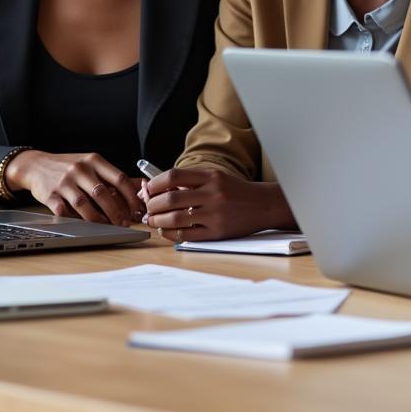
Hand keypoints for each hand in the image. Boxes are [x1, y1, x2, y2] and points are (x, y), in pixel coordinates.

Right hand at [5, 150, 143, 225]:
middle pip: (102, 192)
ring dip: (97, 218)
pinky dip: (74, 220)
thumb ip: (110, 175)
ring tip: (107, 226)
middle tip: (124, 223)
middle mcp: (80, 169)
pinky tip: (83, 226)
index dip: (131, 196)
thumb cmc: (69, 167)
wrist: (35, 165)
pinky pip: (63, 211)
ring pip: (83, 203)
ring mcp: (64, 182)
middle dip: (116, 211)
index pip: (119, 178)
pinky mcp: (49, 194)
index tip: (137, 209)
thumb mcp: (91, 163)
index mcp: (94, 160)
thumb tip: (138, 188)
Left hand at [142, 167, 293, 241]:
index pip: (174, 176)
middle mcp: (213, 194)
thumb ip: (189, 180)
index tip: (147, 189)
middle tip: (147, 208)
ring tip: (152, 220)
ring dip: (157, 221)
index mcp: (211, 176)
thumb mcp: (215, 177)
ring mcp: (215, 214)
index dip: (155, 183)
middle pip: (170, 199)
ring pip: (175, 219)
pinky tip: (165, 230)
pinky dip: (169, 234)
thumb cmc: (234, 190)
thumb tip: (154, 187)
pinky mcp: (217, 232)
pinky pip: (186, 235)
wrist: (263, 205)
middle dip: (152, 205)